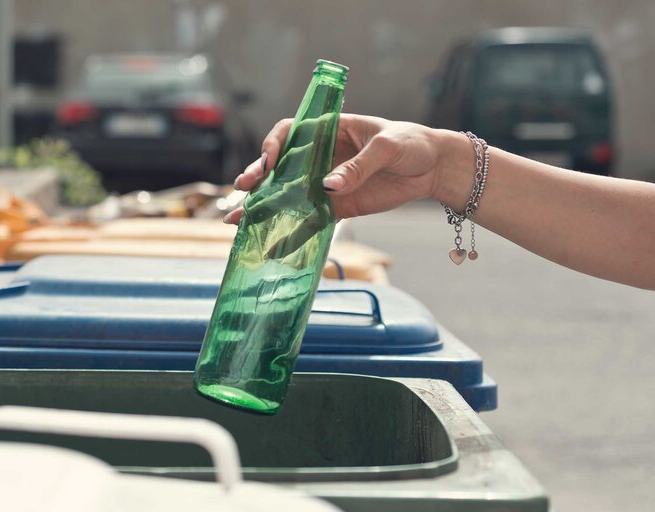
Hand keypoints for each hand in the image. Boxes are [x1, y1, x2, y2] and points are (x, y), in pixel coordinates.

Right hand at [225, 114, 445, 222]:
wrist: (434, 168)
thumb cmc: (411, 143)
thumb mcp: (387, 147)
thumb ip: (359, 165)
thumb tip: (328, 186)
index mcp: (330, 130)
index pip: (292, 132)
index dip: (274, 144)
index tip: (269, 160)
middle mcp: (322, 156)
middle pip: (281, 165)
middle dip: (258, 176)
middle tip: (243, 188)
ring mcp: (327, 182)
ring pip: (289, 193)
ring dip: (265, 206)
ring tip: (239, 219)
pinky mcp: (338, 206)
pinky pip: (310, 217)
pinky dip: (292, 230)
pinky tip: (273, 241)